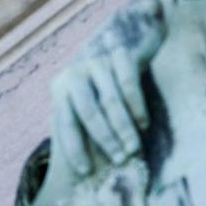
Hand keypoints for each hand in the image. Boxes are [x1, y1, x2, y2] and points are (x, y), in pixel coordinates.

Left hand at [50, 0, 167, 175]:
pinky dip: (136, 106)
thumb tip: (81, 168)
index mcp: (61, 88)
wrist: (125, 34)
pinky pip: (128, 83)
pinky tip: (143, 124)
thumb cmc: (104, 82)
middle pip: (87, 112)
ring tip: (133, 148)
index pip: (65, 122)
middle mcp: (75, 73)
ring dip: (122, 127)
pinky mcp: (118, 52)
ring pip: (109, 100)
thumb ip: (84, 122)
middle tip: (119, 159)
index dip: (73, 147)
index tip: (84, 171)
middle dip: (103, 138)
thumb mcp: (87, 99)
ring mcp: (96, 60)